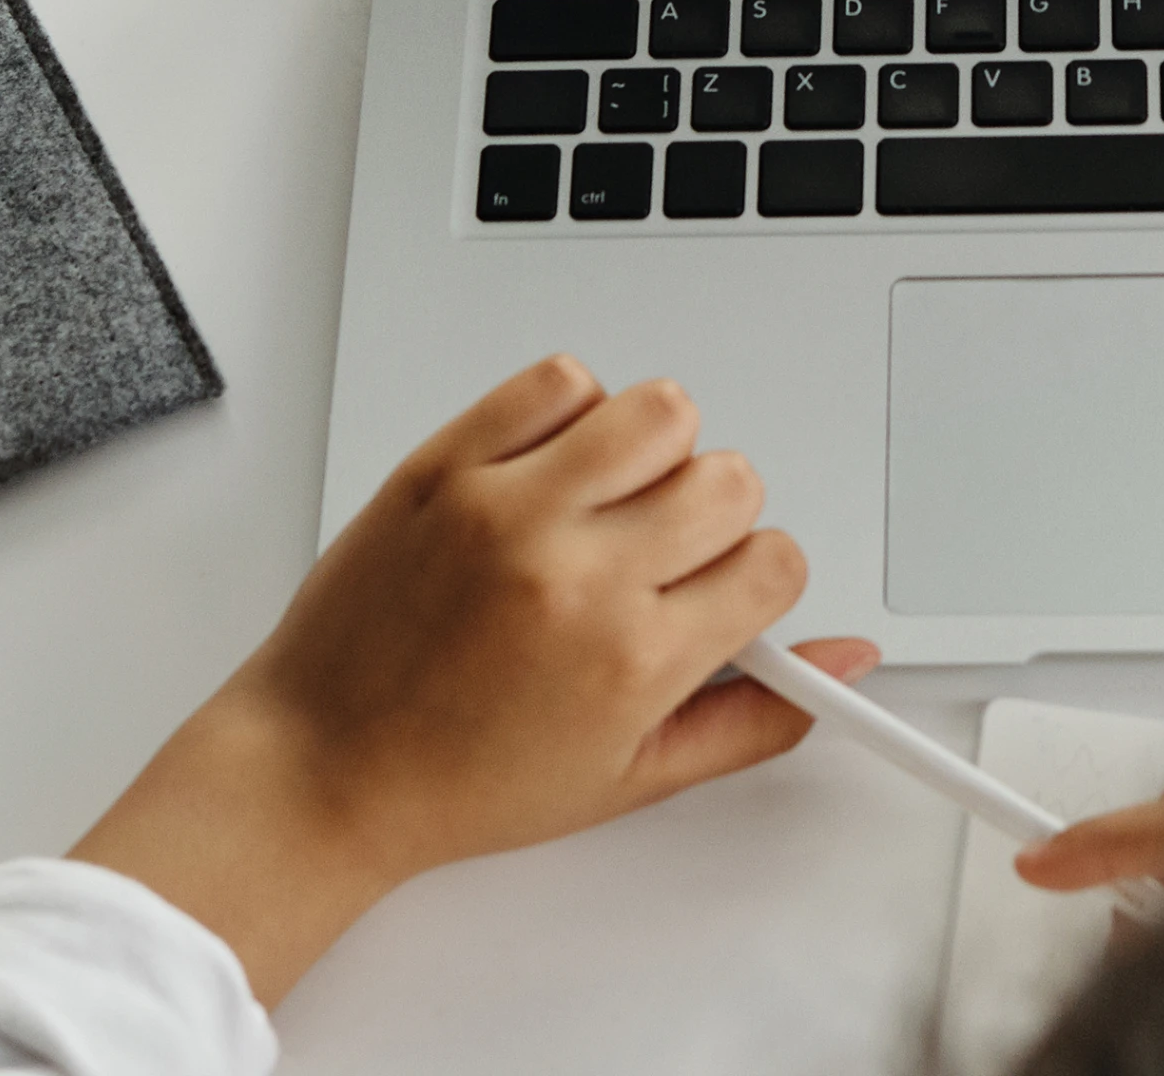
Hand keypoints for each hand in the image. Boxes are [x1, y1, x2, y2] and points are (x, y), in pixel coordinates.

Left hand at [72, 355, 867, 998]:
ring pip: (660, 410)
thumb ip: (753, 719)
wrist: (320, 768)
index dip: (756, 579)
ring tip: (607, 504)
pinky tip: (551, 471)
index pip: (774, 564)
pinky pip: (559, 380)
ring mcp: (509, 508)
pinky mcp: (448, 462)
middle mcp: (581, 574)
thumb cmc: (459, 784)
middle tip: (656, 559)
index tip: (718, 594)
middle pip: (731, 480)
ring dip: (655, 452)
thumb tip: (843, 662)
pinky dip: (572, 411)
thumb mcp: (628, 779)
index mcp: (634, 662)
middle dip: (712, 519)